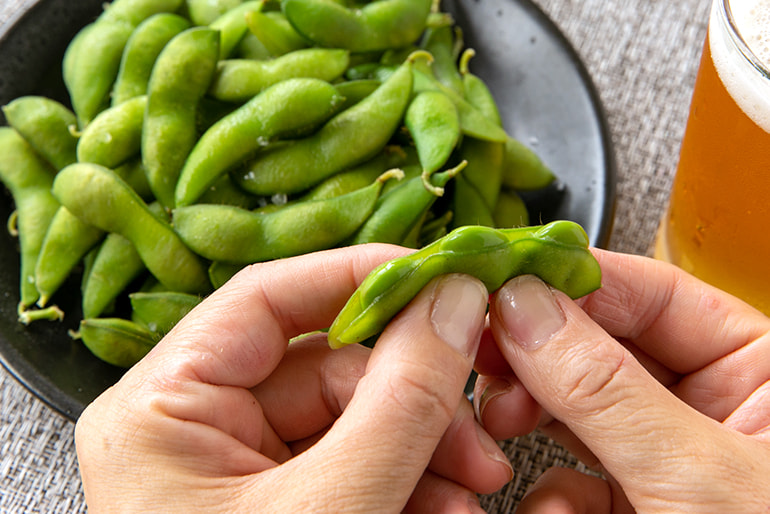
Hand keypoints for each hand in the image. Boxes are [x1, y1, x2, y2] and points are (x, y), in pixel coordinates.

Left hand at [75, 245, 512, 512]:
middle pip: (328, 362)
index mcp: (165, 408)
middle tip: (479, 416)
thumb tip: (454, 299)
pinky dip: (414, 482)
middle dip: (416, 391)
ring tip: (475, 486)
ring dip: (429, 444)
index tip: (440, 276)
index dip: (359, 277)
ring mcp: (243, 466)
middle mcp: (199, 426)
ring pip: (357, 415)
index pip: (269, 298)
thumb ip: (399, 401)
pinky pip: (362, 463)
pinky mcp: (285, 500)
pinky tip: (446, 510)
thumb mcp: (330, 510)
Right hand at [474, 249, 769, 511]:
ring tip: (502, 421)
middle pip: (599, 349)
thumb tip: (526, 310)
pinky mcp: (634, 503)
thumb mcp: (695, 473)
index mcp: (757, 370)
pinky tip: (548, 508)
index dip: (574, 281)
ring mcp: (665, 458)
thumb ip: (605, 390)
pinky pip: (572, 476)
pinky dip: (548, 494)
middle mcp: (708, 407)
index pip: (654, 294)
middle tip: (488, 351)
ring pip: (573, 409)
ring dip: (527, 417)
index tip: (505, 280)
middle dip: (536, 357)